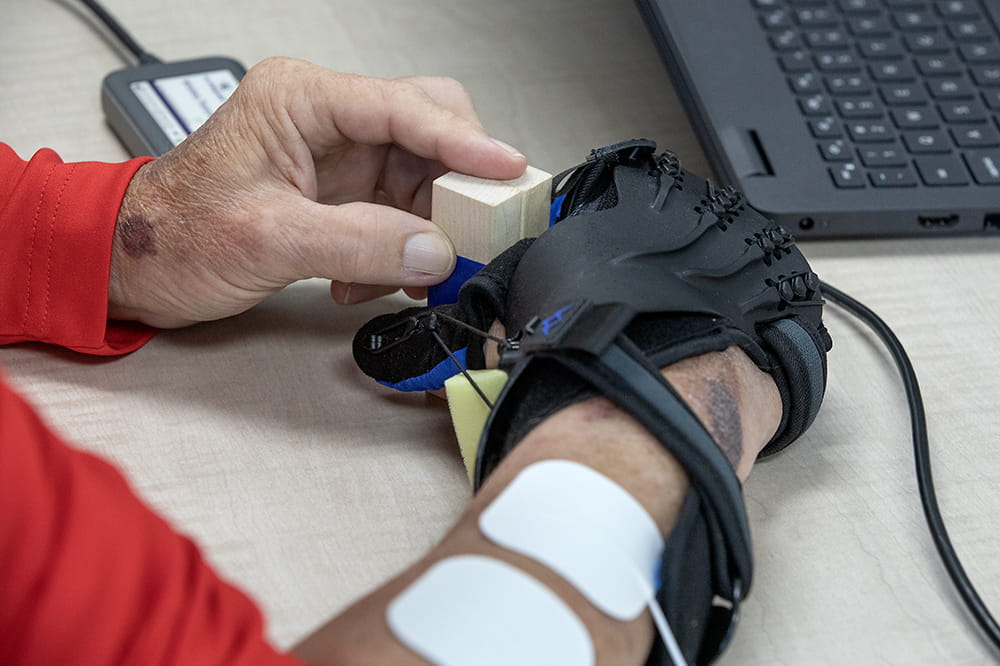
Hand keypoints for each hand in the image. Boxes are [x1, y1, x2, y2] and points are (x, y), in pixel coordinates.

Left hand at [108, 57, 526, 327]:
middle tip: (474, 230)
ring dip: (428, 229)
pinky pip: (399, 213)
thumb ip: (358, 241)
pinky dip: (401, 250)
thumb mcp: (267, 239)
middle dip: (456, 184)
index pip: (404, 108)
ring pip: (422, 177)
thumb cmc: (176, 233)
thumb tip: (434, 251)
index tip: (507, 170)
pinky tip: (369, 278)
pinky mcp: (342, 192)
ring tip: (414, 273)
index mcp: (300, 100)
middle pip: (428, 131)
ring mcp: (338, 156)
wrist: (138, 265)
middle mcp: (327, 119)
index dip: (464, 141)